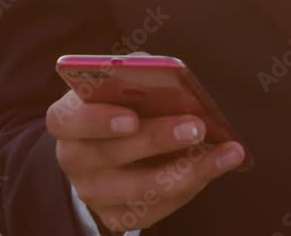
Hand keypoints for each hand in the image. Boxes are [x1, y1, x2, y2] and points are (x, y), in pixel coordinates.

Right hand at [46, 91, 244, 232]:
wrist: (106, 145)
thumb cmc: (118, 100)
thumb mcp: (119, 80)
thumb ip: (137, 74)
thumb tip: (169, 76)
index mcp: (66, 119)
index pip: (68, 120)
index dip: (98, 120)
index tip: (132, 117)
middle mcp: (73, 159)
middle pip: (110, 155)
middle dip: (158, 141)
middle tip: (196, 127)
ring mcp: (92, 193)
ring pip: (140, 191)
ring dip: (187, 170)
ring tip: (224, 152)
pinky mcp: (115, 217)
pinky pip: (155, 209)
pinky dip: (191, 187)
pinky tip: (215, 166)